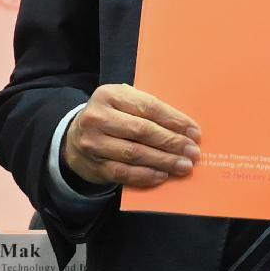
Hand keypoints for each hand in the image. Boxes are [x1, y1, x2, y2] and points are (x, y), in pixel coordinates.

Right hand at [64, 83, 197, 190]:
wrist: (75, 138)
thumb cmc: (111, 117)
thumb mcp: (124, 103)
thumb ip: (148, 109)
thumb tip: (185, 128)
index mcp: (109, 95)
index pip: (148, 107)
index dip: (174, 120)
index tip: (194, 132)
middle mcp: (98, 118)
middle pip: (142, 131)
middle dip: (172, 142)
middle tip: (193, 151)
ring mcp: (93, 143)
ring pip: (135, 154)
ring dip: (163, 161)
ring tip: (183, 165)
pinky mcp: (94, 165)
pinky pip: (124, 173)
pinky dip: (146, 175)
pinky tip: (162, 175)